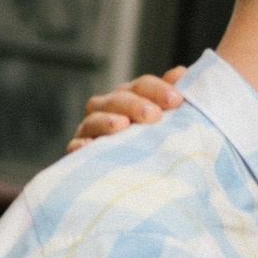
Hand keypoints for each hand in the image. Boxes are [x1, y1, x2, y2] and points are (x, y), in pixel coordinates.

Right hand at [69, 67, 184, 149]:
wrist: (145, 184)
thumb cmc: (162, 150)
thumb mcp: (173, 126)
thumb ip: (175, 99)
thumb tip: (181, 73)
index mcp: (133, 99)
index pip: (143, 87)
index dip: (158, 89)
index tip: (177, 100)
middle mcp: (110, 111)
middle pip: (117, 99)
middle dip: (135, 104)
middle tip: (154, 115)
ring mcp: (93, 132)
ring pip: (94, 119)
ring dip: (107, 120)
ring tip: (122, 125)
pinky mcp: (81, 155)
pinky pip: (75, 148)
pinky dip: (80, 145)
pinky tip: (87, 146)